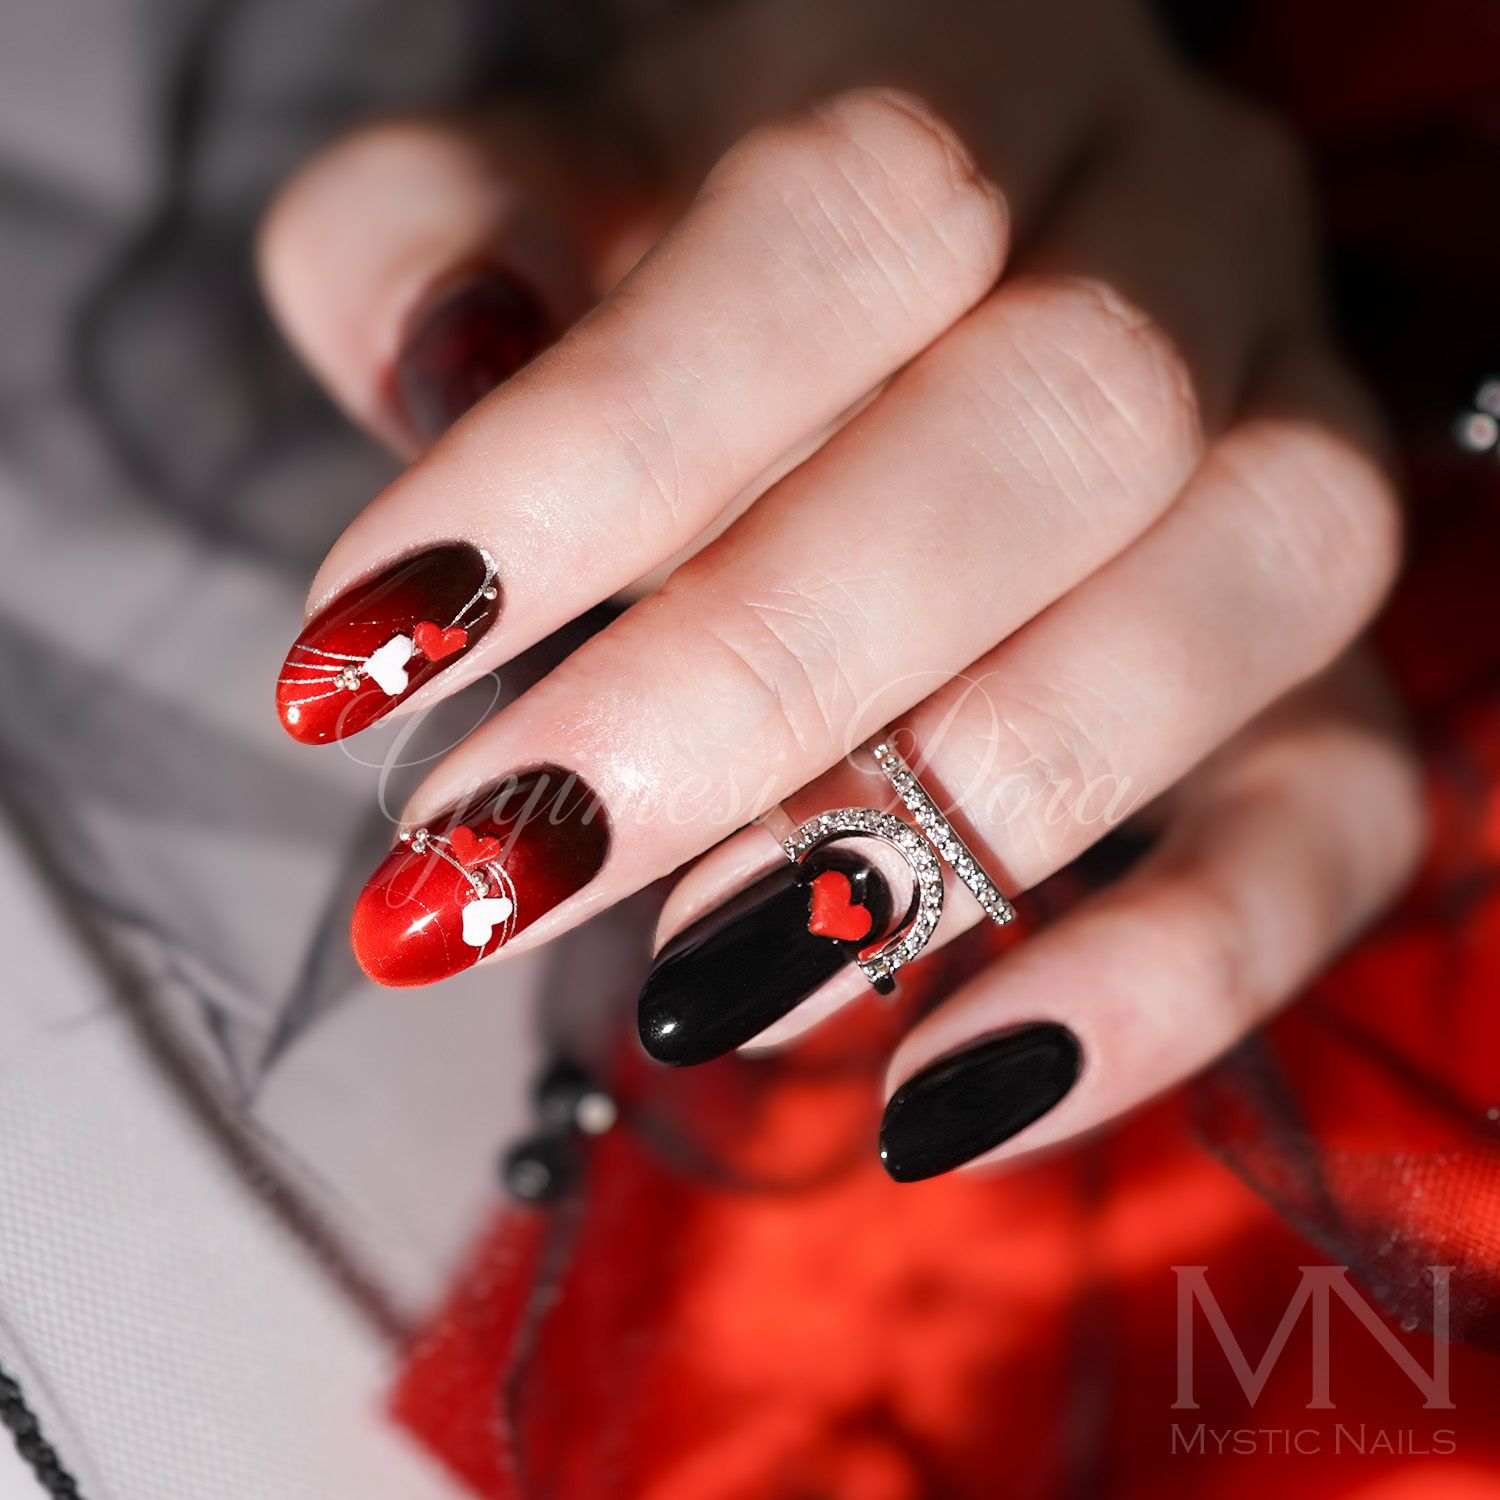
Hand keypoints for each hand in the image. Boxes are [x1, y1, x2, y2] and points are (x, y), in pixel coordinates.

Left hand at [261, 0, 1422, 1179]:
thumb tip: (437, 371)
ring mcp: (1296, 447)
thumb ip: (439, 232)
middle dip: (756, 683)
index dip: (604, 451)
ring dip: (949, 833)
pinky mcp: (1334, 665)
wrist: (927, 289)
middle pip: (1058, 428)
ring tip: (697, 983)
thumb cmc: (702, 248)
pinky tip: (949, 1092)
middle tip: (517, 861)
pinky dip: (1168, 975)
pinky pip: (1340, 813)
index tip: (376, 656)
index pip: (847, 220)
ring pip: (1234, 610)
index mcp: (983, 72)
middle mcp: (1186, 239)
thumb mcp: (542, 188)